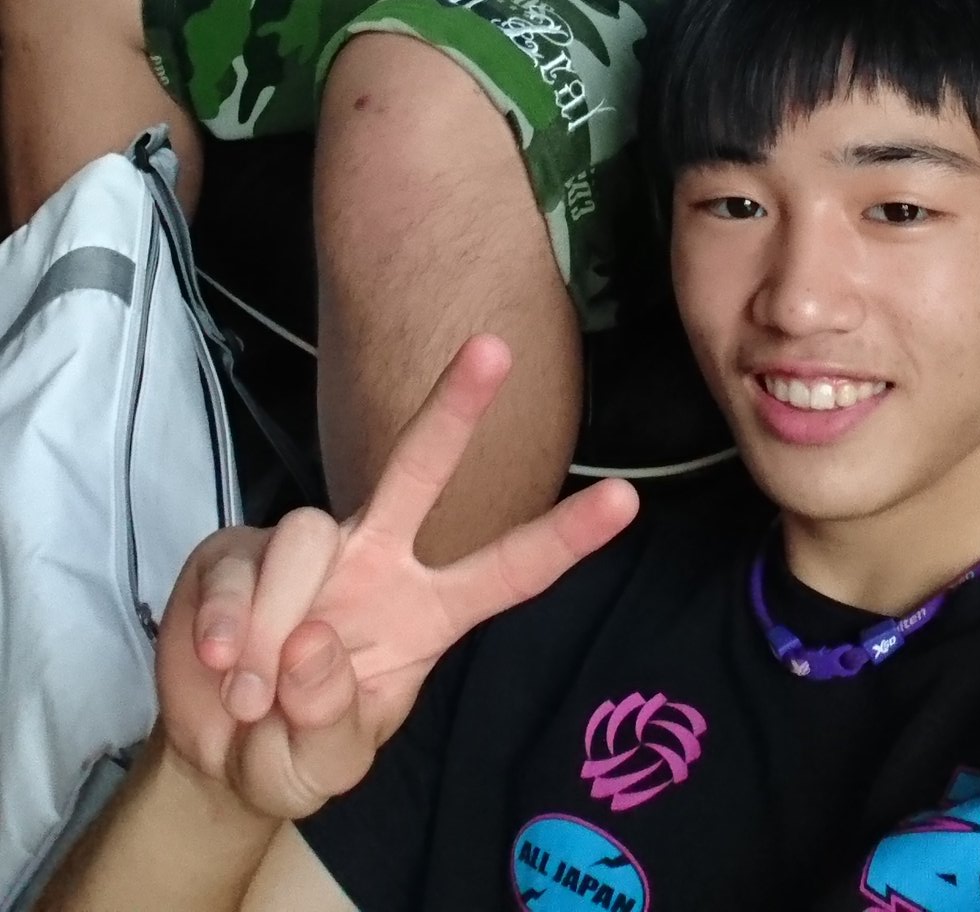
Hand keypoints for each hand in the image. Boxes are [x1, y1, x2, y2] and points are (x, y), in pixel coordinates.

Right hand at [156, 338, 635, 820]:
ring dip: (276, 625)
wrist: (212, 754)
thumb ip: (332, 725)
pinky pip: (238, 568)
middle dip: (455, 406)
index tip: (628, 498)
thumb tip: (317, 644)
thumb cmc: (293, 748)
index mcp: (428, 612)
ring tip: (254, 695)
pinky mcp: (235, 551)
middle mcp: (376, 560)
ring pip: (307, 536)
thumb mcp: (324, 769)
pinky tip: (221, 664)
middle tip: (495, 348)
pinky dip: (228, 625)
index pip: (507, 572)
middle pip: (420, 469)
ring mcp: (307, 550)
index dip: (565, 538)